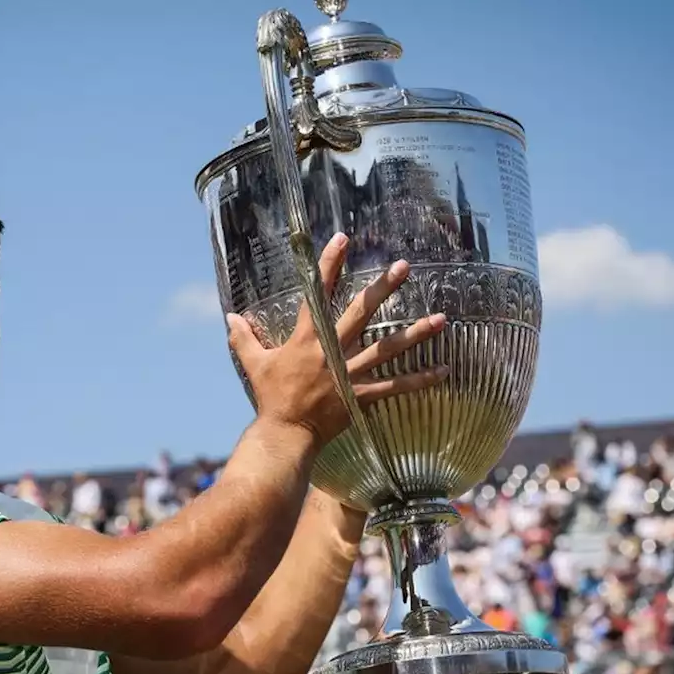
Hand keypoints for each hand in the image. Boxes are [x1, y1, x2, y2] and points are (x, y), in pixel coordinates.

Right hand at [227, 232, 447, 445]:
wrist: (285, 432)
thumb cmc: (270, 397)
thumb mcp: (254, 364)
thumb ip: (244, 338)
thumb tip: (229, 317)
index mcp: (306, 339)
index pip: (317, 294)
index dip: (328, 265)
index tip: (342, 241)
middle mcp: (331, 351)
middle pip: (360, 313)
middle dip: (382, 289)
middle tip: (403, 267)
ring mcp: (349, 373)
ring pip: (387, 349)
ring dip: (415, 334)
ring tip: (441, 319)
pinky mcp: (362, 396)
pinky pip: (395, 386)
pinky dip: (420, 380)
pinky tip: (444, 370)